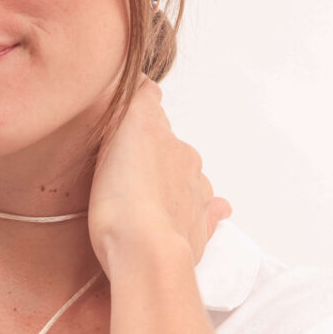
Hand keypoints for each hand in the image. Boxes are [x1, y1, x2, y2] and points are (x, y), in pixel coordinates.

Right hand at [87, 75, 231, 276]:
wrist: (146, 254)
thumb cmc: (124, 200)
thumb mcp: (125, 133)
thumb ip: (140, 101)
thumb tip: (148, 79)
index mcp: (169, 141)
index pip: (153, 115)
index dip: (138, 118)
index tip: (127, 122)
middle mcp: (188, 165)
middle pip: (171, 150)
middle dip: (154, 154)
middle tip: (128, 167)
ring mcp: (196, 201)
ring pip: (190, 181)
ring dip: (175, 184)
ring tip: (148, 197)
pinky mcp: (198, 233)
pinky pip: (208, 215)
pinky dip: (207, 212)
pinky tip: (205, 213)